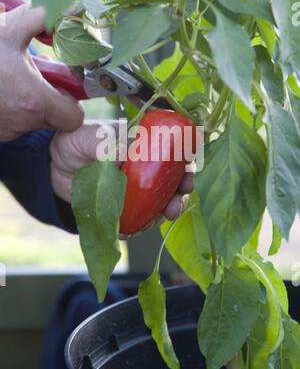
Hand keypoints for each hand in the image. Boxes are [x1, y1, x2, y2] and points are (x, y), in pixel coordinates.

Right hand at [0, 5, 83, 140]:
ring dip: (29, 103)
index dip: (72, 102)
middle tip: (38, 78)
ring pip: (33, 121)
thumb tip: (69, 9)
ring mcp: (7, 130)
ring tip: (12, 80)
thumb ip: (41, 18)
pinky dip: (11, 108)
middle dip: (51, 99)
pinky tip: (1, 89)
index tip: (63, 86)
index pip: (73, 118)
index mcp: (34, 101)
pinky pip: (14, 123)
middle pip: (55, 119)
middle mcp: (23, 122)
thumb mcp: (8, 29)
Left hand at [50, 121, 193, 228]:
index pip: (174, 155)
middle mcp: (145, 169)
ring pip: (158, 204)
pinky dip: (137, 227)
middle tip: (176, 205)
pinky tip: (131, 231)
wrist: (52, 164)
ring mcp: (135, 189)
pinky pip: (135, 219)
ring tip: (160, 219)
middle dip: (180, 196)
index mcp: (144, 146)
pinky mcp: (121, 207)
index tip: (188, 176)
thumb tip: (123, 157)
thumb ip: (107, 145)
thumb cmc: (76, 141)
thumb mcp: (91, 137)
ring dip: (163, 214)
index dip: (186, 166)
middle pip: (172, 184)